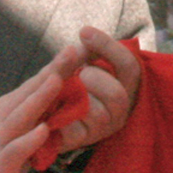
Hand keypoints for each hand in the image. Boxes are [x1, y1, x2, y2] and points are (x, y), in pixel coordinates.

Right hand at [0, 46, 87, 172]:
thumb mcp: (19, 132)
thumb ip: (39, 116)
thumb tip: (67, 101)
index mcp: (10, 108)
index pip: (37, 82)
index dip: (58, 65)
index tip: (80, 48)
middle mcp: (4, 117)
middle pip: (30, 90)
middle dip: (53, 71)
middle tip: (73, 50)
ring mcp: (0, 138)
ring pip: (21, 114)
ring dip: (39, 97)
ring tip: (57, 80)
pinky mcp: (0, 161)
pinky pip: (16, 149)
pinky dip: (29, 139)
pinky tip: (43, 131)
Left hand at [52, 26, 143, 156]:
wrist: (43, 118)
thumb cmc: (66, 88)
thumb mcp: (73, 68)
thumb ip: (81, 55)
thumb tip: (84, 34)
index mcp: (123, 86)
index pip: (128, 65)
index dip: (108, 46)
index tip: (83, 31)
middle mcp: (119, 109)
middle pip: (117, 94)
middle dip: (92, 79)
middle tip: (77, 74)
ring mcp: (103, 127)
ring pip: (98, 114)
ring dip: (74, 99)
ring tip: (62, 92)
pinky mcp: (83, 141)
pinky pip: (75, 129)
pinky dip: (60, 115)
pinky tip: (52, 106)